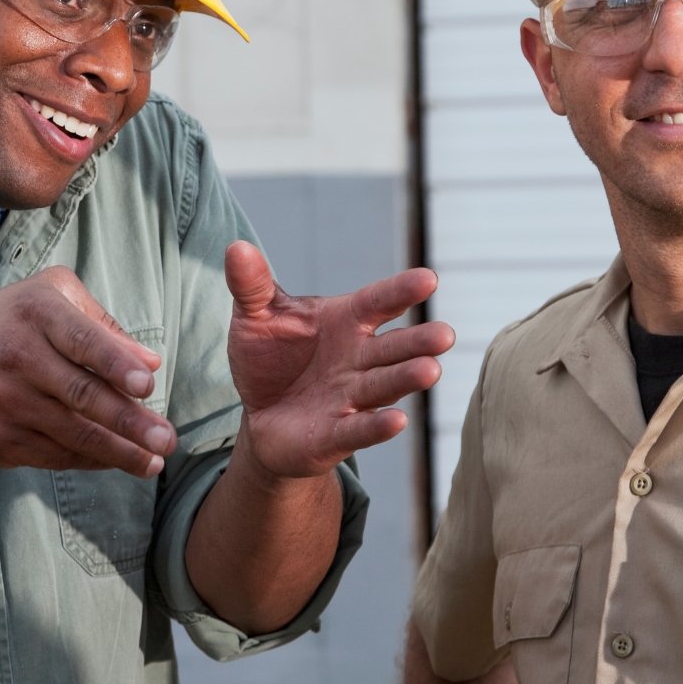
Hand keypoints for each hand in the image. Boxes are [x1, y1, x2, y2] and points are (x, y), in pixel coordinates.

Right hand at [0, 266, 172, 477]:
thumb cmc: (1, 329)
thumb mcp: (43, 301)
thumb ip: (99, 325)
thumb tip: (149, 363)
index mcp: (34, 312)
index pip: (81, 339)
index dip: (115, 362)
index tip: (146, 385)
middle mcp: (17, 355)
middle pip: (82, 394)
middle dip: (130, 422)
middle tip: (166, 439)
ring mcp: (5, 401)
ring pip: (72, 433)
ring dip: (118, 453)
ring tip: (153, 462)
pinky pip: (53, 454)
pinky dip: (89, 461)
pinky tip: (116, 462)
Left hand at [223, 241, 452, 478]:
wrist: (262, 416)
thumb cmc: (270, 358)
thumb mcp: (255, 317)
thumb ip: (251, 285)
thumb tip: (237, 249)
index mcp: (346, 322)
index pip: (378, 303)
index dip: (401, 292)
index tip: (428, 279)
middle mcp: (358, 359)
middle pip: (394, 348)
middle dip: (419, 342)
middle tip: (445, 334)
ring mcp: (351, 398)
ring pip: (384, 386)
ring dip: (406, 379)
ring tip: (430, 369)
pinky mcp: (337, 435)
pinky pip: (359, 430)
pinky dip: (376, 426)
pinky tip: (397, 421)